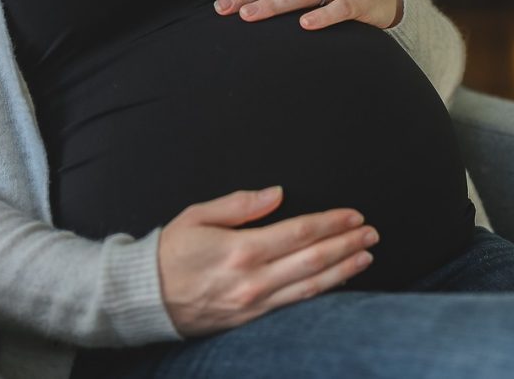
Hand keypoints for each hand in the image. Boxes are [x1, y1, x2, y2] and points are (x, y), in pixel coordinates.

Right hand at [157, 186, 380, 338]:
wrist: (142, 298)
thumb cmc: (169, 252)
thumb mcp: (197, 216)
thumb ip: (240, 204)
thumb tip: (277, 193)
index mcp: (240, 249)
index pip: (299, 233)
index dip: (330, 223)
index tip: (353, 215)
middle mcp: (252, 279)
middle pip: (313, 260)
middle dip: (346, 244)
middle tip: (371, 233)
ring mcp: (254, 304)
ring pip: (310, 287)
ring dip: (343, 270)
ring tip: (366, 256)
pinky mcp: (251, 320)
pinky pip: (294, 305)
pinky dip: (321, 292)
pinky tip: (338, 282)